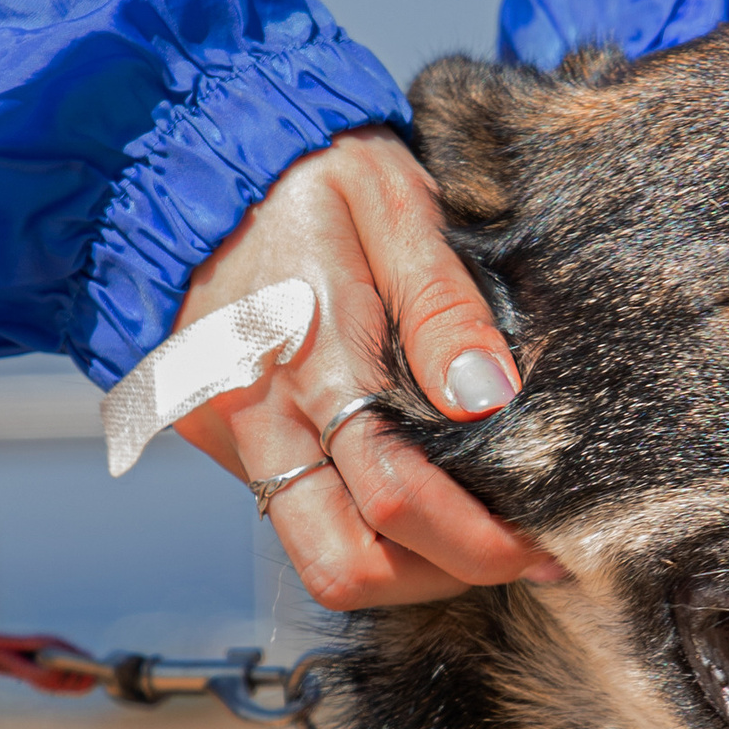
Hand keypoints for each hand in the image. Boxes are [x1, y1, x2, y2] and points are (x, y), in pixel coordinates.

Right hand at [171, 128, 566, 608]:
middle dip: (442, 576)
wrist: (181, 152)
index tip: (546, 547)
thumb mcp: (391, 202)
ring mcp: (231, 436)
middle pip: (348, 568)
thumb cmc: (303, 170)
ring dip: (404, 566)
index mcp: (308, 357)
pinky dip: (365, 526)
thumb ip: (442, 304)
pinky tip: (416, 488)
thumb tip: (491, 399)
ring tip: (472, 529)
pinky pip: (298, 516)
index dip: (483, 543)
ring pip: (319, 560)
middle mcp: (259, 416)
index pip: (399, 498)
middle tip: (515, 554)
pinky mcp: (221, 440)